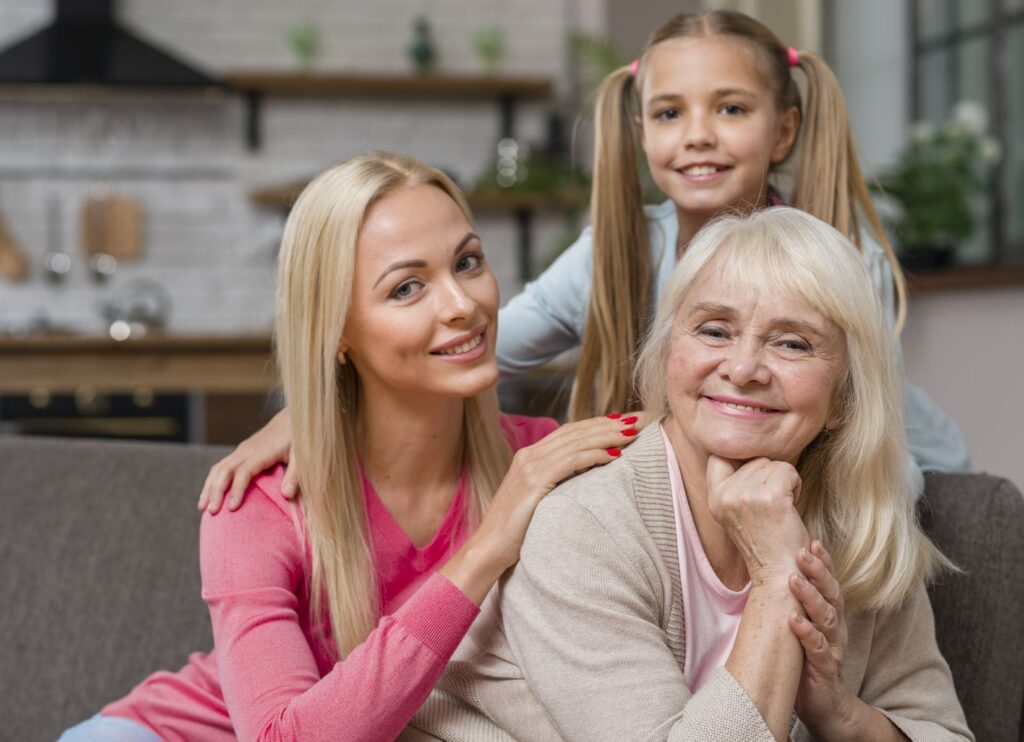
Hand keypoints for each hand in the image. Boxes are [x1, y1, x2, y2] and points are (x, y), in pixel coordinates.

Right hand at [197, 408, 296, 513]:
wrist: (292, 419)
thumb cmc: (298, 439)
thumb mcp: (301, 455)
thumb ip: (294, 475)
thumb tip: (287, 495)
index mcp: (262, 452)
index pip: (244, 472)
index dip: (237, 490)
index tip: (232, 508)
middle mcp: (247, 450)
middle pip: (225, 470)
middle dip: (216, 491)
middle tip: (211, 512)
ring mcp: (241, 450)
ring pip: (219, 468)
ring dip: (209, 487)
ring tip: (202, 508)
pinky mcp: (240, 452)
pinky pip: (221, 466)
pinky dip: (212, 481)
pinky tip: (209, 495)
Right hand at [442, 412, 641, 602]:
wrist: (489, 548)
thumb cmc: (516, 530)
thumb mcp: (536, 499)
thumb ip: (554, 482)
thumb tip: (584, 475)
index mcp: (528, 456)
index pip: (569, 432)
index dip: (598, 423)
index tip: (624, 421)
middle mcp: (529, 455)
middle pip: (576, 431)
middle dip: (609, 423)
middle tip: (638, 419)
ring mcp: (530, 467)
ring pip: (576, 442)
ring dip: (607, 435)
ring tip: (633, 433)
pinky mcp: (534, 482)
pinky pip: (571, 462)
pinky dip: (594, 455)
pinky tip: (614, 455)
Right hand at [706, 456, 809, 584]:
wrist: (779, 574)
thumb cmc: (766, 541)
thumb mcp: (736, 512)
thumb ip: (734, 484)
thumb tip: (746, 451)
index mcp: (714, 499)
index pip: (719, 456)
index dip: (741, 462)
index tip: (755, 482)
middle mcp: (725, 495)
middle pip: (754, 460)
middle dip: (769, 476)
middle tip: (771, 505)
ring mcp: (746, 496)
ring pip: (773, 464)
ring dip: (784, 481)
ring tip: (781, 507)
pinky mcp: (770, 497)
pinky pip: (788, 470)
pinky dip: (796, 484)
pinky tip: (791, 506)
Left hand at [788, 540, 855, 736]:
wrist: (825, 704)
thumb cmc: (807, 658)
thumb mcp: (801, 624)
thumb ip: (794, 600)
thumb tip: (773, 569)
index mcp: (829, 613)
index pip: (829, 582)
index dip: (823, 561)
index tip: (810, 539)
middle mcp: (835, 626)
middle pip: (831, 593)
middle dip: (818, 571)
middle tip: (802, 551)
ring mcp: (832, 647)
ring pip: (826, 617)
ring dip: (810, 596)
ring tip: (795, 579)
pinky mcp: (825, 668)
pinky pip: (818, 648)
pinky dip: (807, 633)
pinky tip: (794, 621)